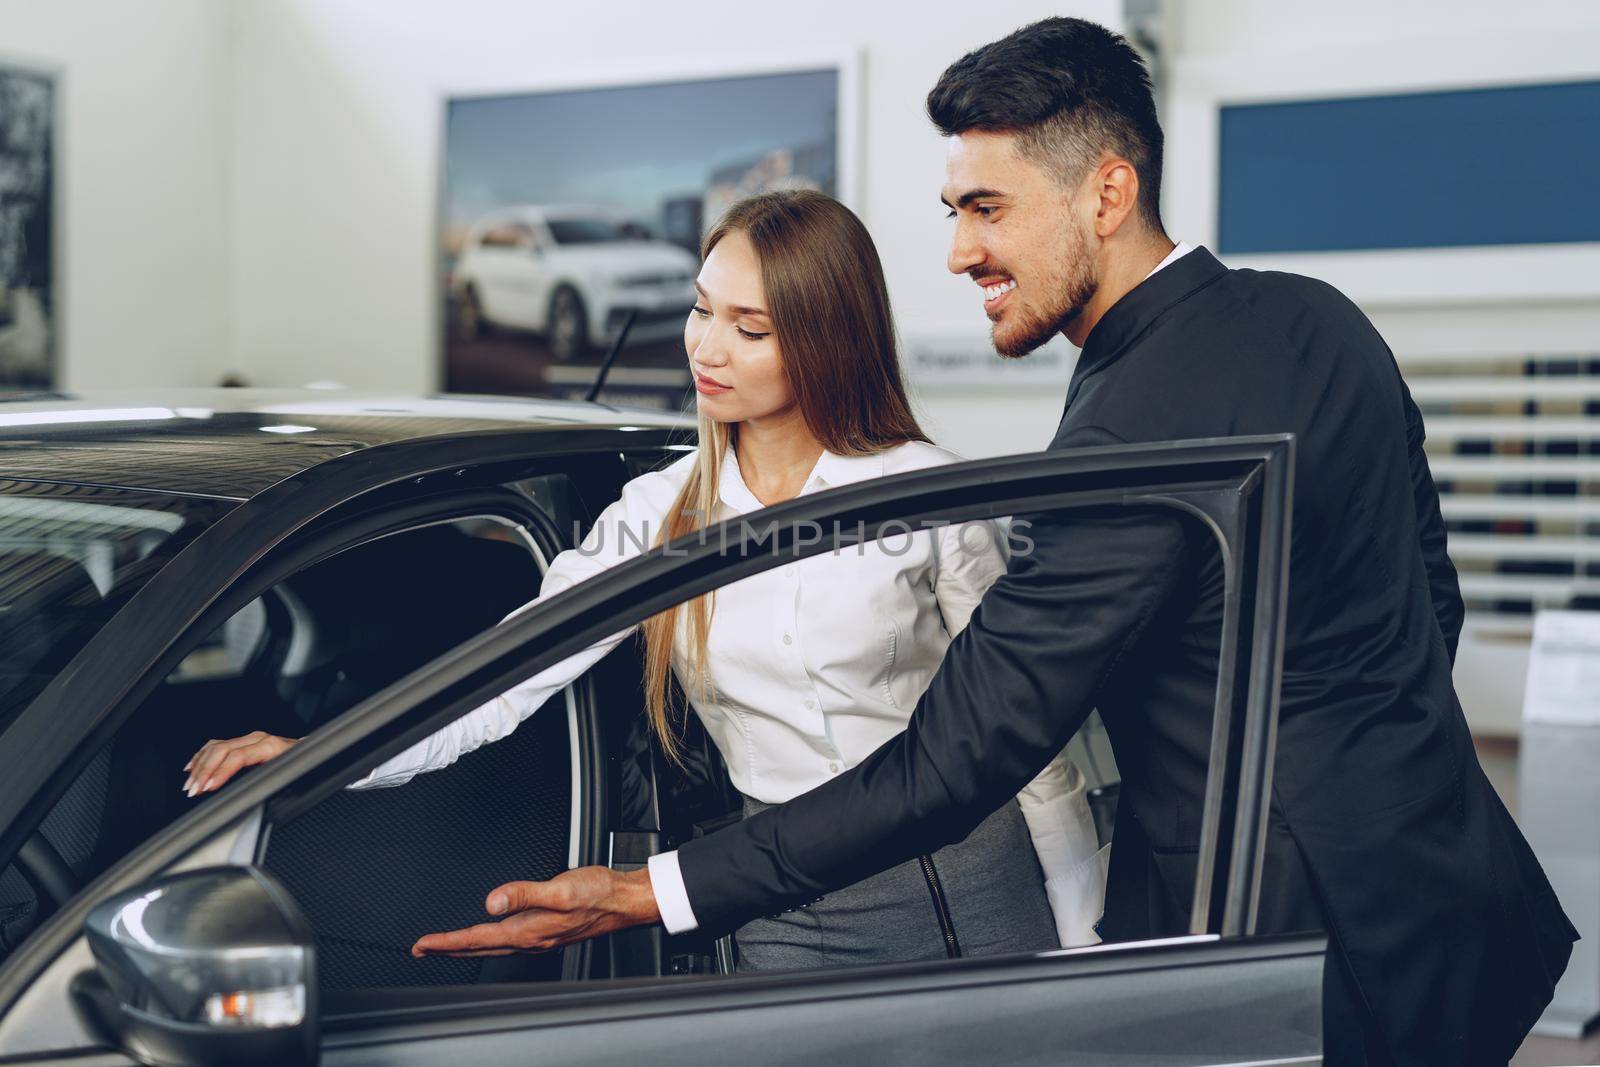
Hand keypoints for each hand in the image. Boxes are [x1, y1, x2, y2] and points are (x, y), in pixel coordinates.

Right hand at [183, 732, 297, 795]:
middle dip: (204, 771)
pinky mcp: (243, 742)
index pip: (237, 757)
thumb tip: (249, 793)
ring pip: (215, 747)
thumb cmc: (303, 764)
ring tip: (190, 784)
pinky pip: (216, 745)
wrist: (311, 751)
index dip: (220, 772)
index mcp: (269, 746)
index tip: (207, 787)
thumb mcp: (290, 774)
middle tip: (193, 790)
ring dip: (199, 766)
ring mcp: (249, 738)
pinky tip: (192, 767)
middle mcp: (258, 739)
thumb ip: (270, 781)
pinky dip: (202, 757)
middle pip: (221, 750)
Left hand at [411, 866, 660, 957]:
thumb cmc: (599, 894)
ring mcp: (539, 937)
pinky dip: (486, 941)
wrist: (624, 901)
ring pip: (491, 947)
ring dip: (464, 947)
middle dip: (448, 949)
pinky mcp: (547, 931)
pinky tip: (488, 935)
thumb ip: (523, 893)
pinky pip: (506, 941)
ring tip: (445, 946)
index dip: (446, 941)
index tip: (422, 944)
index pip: (477, 939)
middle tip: (421, 950)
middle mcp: (531, 938)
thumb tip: (491, 902)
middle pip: (478, 948)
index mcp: (529, 930)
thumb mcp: (559, 888)